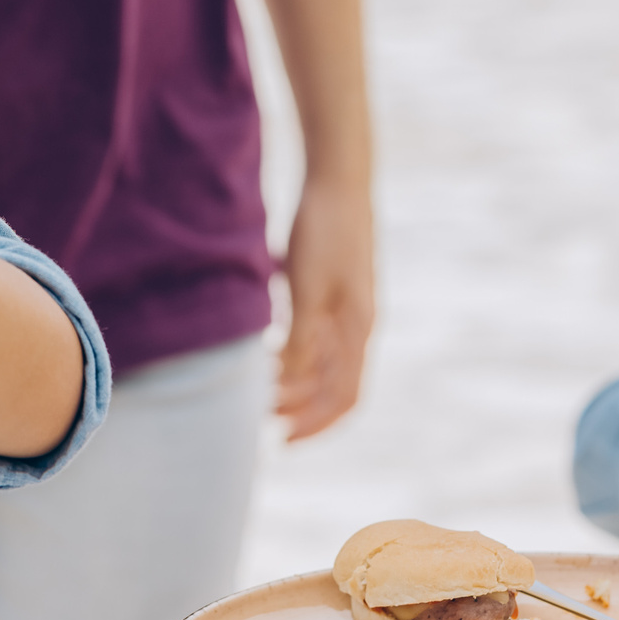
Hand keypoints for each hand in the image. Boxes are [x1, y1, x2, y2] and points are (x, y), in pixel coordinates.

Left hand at [275, 172, 374, 438]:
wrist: (337, 178)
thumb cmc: (323, 230)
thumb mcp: (307, 289)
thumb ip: (302, 340)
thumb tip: (292, 383)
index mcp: (358, 330)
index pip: (345, 397)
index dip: (316, 425)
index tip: (282, 441)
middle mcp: (359, 324)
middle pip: (334, 385)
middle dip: (300, 408)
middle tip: (261, 419)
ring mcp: (348, 307)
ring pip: (324, 362)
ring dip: (294, 382)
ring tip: (260, 389)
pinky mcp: (334, 289)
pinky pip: (317, 336)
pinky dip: (295, 354)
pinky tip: (267, 352)